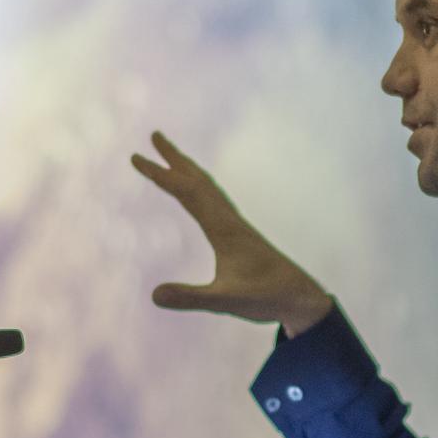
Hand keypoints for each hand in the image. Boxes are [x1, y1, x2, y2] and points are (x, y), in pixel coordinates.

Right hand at [131, 131, 332, 336]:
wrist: (301, 298)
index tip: (136, 158)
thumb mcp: (226, 302)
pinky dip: (201, 188)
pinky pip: (215, 201)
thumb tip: (154, 295)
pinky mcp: (240, 234)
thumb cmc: (266, 298)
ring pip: (208, 188)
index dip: (160, 175)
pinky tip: (199, 195)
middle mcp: (230, 220)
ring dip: (188, 170)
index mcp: (224, 229)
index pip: (186, 193)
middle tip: (155, 135)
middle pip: (198, 180)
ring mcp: (236, 226)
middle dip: (174, 158)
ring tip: (172, 157)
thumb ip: (190, 298)